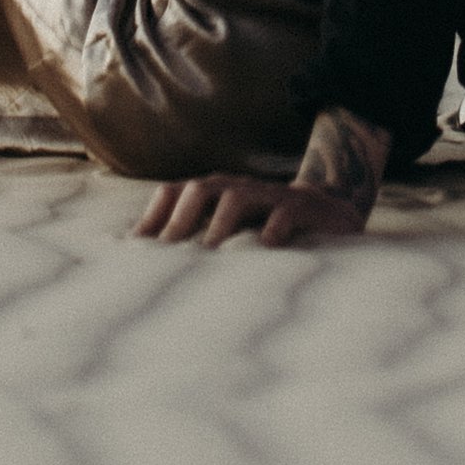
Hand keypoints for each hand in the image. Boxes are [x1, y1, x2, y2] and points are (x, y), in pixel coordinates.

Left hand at [133, 174, 370, 248]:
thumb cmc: (267, 228)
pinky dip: (274, 228)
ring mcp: (270, 197)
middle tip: (166, 253)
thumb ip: (198, 246)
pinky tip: (266, 247)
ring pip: (239, 197)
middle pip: (202, 189)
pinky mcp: (302, 210)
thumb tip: (154, 274)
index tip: (135, 248)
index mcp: (217, 193)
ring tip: (208, 251)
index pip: (176, 192)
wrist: (329, 211)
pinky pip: (285, 213)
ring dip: (220, 222)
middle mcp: (238, 190)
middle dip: (181, 219)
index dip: (154, 215)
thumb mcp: (231, 232)